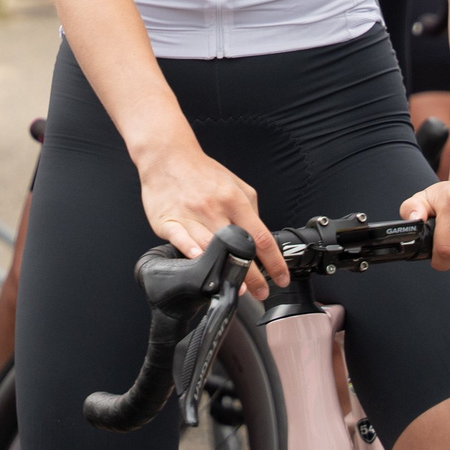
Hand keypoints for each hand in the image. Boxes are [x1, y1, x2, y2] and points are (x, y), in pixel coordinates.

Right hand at [136, 140, 286, 296]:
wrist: (167, 157)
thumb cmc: (202, 173)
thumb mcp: (235, 184)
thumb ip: (250, 210)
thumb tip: (259, 238)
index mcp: (234, 200)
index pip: (260, 236)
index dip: (274, 261)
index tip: (282, 278)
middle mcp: (213, 207)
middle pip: (237, 247)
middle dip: (253, 275)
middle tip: (261, 292)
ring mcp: (190, 214)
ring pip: (210, 248)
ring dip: (225, 271)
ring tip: (236, 288)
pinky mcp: (167, 220)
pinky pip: (180, 239)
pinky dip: (190, 252)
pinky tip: (200, 265)